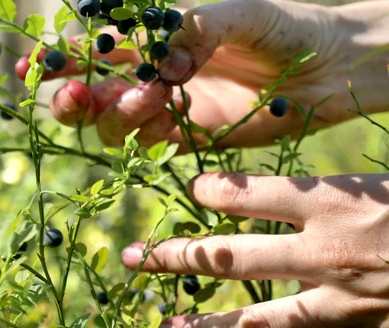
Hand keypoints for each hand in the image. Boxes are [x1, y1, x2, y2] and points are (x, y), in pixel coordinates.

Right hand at [16, 0, 388, 149]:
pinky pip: (149, 146)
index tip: (33, 66)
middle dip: (72, 96)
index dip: (59, 58)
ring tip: (152, 94)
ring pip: (113, 124)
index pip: (94, 49)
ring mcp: (167, 110)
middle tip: (76, 94)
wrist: (326, 68)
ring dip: (117, 113)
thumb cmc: (284, 28)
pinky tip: (164, 116)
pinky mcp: (188, 140)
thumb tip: (163, 66)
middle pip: (91, 95)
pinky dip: (144, 136)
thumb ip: (193, 32)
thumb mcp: (238, 15)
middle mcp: (152, 76)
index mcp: (154, 40)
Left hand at [121, 172, 388, 326]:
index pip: (251, 194)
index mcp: (339, 202)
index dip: (213, 190)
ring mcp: (342, 300)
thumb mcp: (381, 184)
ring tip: (165, 324)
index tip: (192, 187)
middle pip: (233, 255)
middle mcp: (329, 252)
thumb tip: (276, 187)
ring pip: (256, 315)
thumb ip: (329, 188)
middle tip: (134, 258)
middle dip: (178, 256)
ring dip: (205, 321)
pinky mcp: (355, 327)